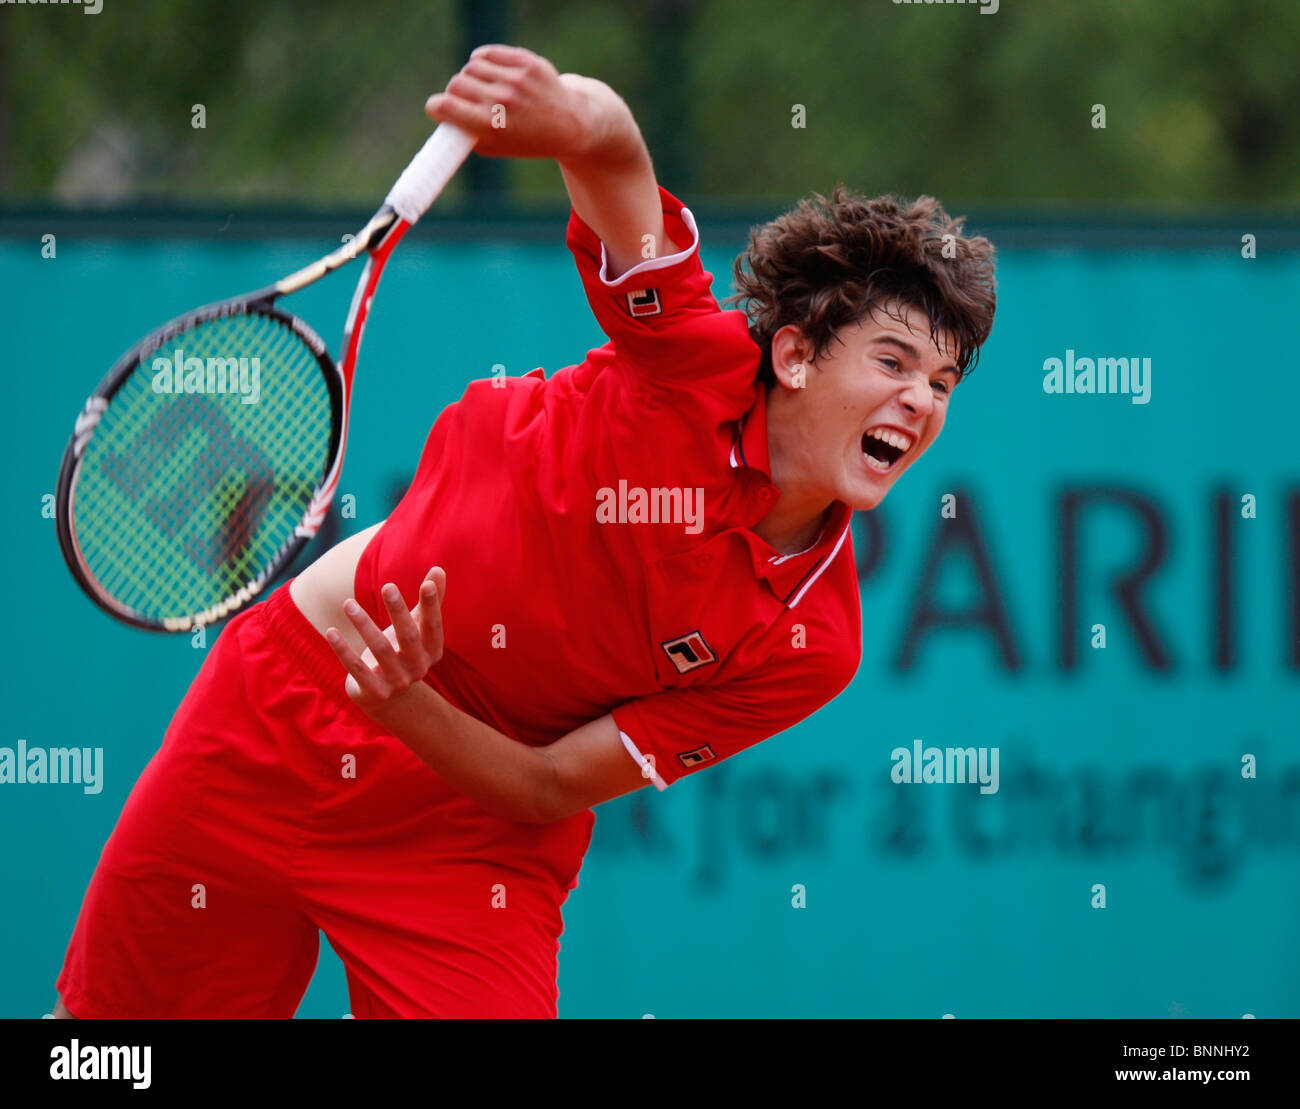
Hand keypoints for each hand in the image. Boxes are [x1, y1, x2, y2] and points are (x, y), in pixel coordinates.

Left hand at [324, 567, 445, 713]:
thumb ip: (429, 601)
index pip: (434, 625)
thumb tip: (438, 569)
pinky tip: (331, 631)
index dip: (432, 605)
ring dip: (364, 625)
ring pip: (380, 650)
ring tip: (348, 603)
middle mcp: (419, 668)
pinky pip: (357, 669)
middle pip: (409, 637)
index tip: (427, 583)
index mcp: (432, 651)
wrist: (386, 696)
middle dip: (398, 611)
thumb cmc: (402, 650)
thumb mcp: (416, 627)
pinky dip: (343, 650)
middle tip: (387, 586)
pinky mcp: (375, 691)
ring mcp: (397, 681)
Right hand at [426, 44, 598, 160]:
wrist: (570, 124)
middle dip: (455, 94)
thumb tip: (442, 116)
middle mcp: (502, 101)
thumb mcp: (496, 148)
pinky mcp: (524, 62)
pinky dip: (483, 61)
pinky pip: (487, 53)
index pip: (444, 106)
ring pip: (470, 67)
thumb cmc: (527, 140)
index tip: (438, 110)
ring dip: (471, 77)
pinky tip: (488, 71)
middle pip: (455, 84)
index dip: (436, 108)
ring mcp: (514, 79)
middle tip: (463, 101)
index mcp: (491, 126)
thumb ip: (467, 133)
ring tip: (481, 88)